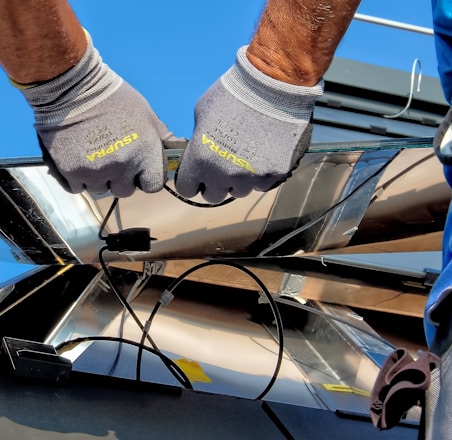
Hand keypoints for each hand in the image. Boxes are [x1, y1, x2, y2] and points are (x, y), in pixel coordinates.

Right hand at [19, 33, 174, 197]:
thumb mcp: (146, 114)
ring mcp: (96, 170)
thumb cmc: (114, 98)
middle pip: (125, 190)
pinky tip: (78, 158)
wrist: (72, 86)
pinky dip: (77, 178)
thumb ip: (162, 138)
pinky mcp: (71, 171)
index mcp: (145, 153)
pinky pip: (77, 188)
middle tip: (112, 159)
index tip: (138, 170)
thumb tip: (179, 149)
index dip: (146, 179)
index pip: (153, 186)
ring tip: (93, 156)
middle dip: (121, 179)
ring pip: (101, 190)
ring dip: (98, 179)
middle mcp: (123, 165)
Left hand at [175, 46, 322, 203]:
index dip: (191, 181)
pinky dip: (260, 175)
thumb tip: (200, 151)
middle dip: (214, 184)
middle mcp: (224, 174)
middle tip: (221, 167)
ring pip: (239, 192)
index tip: (197, 175)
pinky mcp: (274, 174)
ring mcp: (251, 177)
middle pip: (213, 196)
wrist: (273, 84)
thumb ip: (199, 140)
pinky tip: (262, 156)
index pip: (187, 189)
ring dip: (238, 180)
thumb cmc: (232, 93)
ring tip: (245, 158)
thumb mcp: (202, 113)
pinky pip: (262, 185)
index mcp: (201, 160)